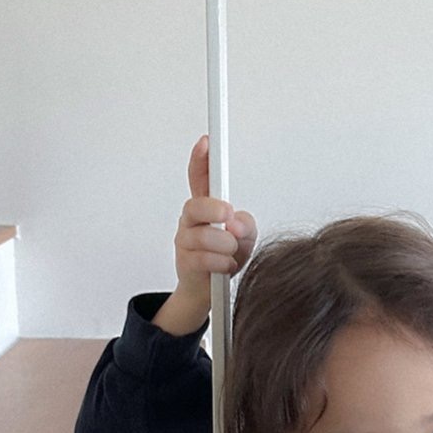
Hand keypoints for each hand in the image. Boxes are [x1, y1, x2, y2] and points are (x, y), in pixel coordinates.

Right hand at [171, 134, 257, 304]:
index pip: (199, 178)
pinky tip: (226, 265)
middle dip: (213, 209)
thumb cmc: (228, 256)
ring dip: (225, 245)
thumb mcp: (247, 237)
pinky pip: (203, 259)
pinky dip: (222, 263)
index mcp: (206, 207)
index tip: (206, 142)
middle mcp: (192, 220)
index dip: (200, 160)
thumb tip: (235, 224)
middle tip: (228, 215)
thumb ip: (246, 225)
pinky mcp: (185, 262)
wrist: (211, 291)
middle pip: (195, 205)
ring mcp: (185, 240)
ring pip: (203, 236)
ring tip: (232, 252)